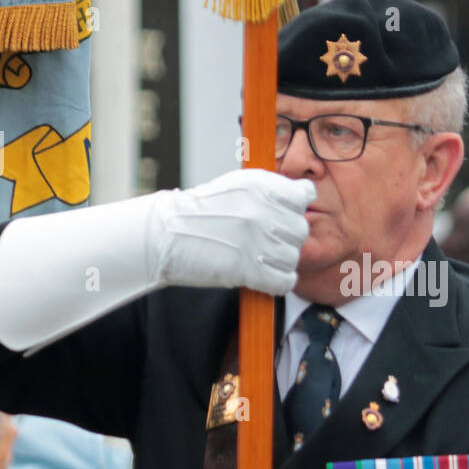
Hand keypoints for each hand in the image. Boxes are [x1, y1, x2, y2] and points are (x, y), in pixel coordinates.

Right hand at [154, 170, 314, 294]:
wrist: (165, 234)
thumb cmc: (199, 212)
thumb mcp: (236, 187)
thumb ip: (269, 191)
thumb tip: (303, 195)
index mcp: (260, 185)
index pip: (303, 196)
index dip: (295, 208)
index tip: (284, 215)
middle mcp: (262, 211)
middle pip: (300, 230)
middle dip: (287, 238)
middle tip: (267, 243)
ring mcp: (257, 241)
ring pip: (293, 257)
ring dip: (280, 262)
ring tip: (260, 260)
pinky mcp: (250, 269)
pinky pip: (285, 281)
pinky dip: (278, 283)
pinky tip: (265, 278)